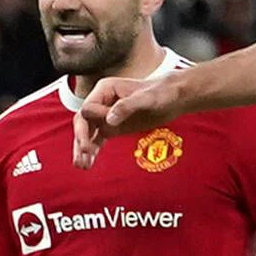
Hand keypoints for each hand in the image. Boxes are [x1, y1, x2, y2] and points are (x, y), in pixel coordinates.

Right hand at [72, 68, 191, 166]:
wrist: (174, 97)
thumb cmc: (162, 93)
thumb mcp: (146, 98)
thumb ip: (126, 106)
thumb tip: (108, 120)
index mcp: (105, 89)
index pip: (88, 108)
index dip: (91, 122)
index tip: (104, 131)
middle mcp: (102, 102)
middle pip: (83, 122)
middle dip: (81, 139)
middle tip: (83, 155)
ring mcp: (106, 115)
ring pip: (88, 133)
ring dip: (83, 149)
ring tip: (82, 165)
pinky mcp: (113, 126)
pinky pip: (98, 139)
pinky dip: (93, 151)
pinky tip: (88, 163)